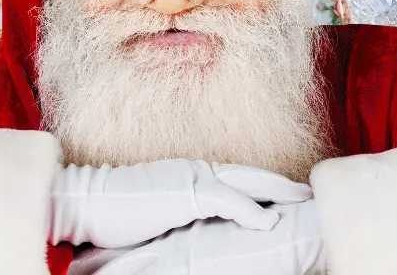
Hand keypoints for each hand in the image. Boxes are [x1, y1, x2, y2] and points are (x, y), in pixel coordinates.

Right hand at [49, 160, 311, 248]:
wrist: (86, 202)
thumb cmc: (114, 211)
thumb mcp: (158, 210)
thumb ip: (184, 212)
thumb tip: (197, 225)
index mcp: (190, 174)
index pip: (238, 179)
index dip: (265, 185)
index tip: (288, 195)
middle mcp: (196, 170)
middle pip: (251, 176)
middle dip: (283, 185)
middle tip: (310, 194)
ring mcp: (192, 178)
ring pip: (247, 183)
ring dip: (279, 193)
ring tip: (303, 202)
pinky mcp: (185, 193)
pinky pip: (227, 201)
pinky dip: (251, 211)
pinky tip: (270, 222)